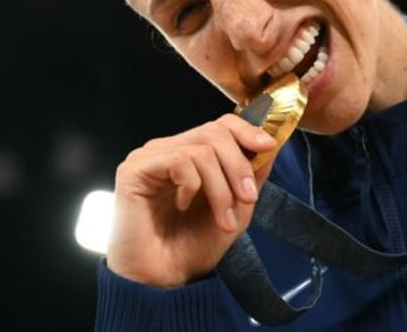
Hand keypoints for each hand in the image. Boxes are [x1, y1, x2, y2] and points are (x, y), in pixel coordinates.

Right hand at [105, 113, 279, 287]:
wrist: (164, 281)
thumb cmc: (192, 248)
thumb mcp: (236, 210)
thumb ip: (251, 176)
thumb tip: (272, 144)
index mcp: (190, 155)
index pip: (220, 125)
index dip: (247, 130)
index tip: (268, 146)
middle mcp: (169, 150)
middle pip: (214, 132)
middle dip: (238, 165)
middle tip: (248, 198)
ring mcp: (150, 157)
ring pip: (201, 150)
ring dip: (221, 188)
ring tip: (223, 219)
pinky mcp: (134, 168)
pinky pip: (179, 160)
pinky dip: (192, 186)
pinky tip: (183, 205)